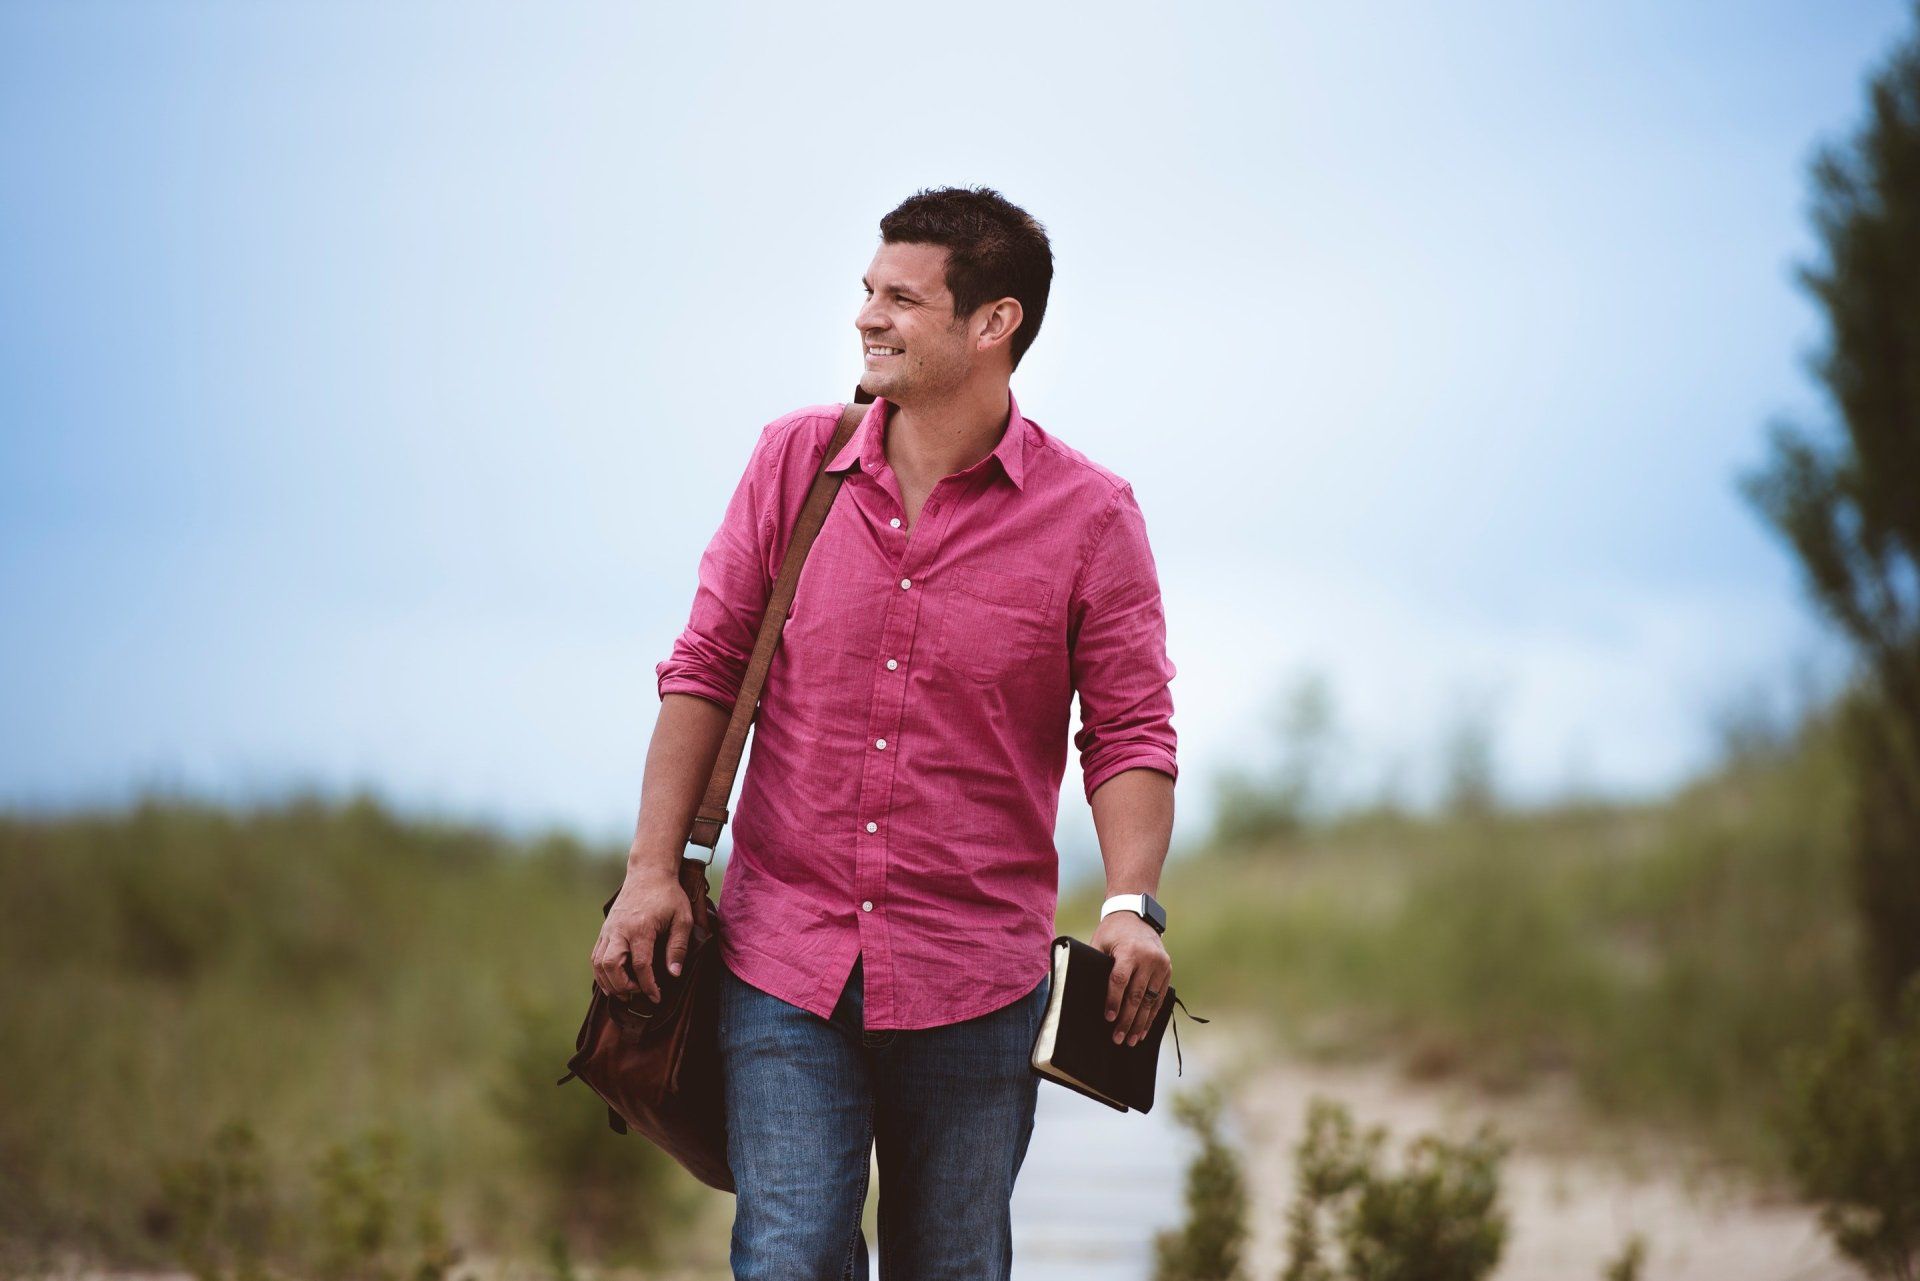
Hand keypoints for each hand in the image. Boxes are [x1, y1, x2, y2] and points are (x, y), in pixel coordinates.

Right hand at [591, 865, 692, 1003]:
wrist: (648, 872)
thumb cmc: (668, 895)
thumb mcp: (682, 918)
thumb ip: (678, 947)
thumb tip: (674, 974)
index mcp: (641, 928)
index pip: (640, 966)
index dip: (648, 986)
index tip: (657, 997)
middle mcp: (620, 930)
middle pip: (612, 966)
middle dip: (623, 987)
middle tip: (638, 994)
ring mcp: (609, 930)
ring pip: (599, 963)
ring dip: (609, 982)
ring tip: (625, 993)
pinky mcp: (605, 930)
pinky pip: (596, 956)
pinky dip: (601, 972)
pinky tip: (613, 981)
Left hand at [1090, 908, 1170, 1047]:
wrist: (1136, 915)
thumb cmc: (1112, 932)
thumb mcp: (1098, 943)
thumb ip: (1093, 965)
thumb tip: (1073, 989)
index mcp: (1128, 950)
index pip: (1120, 980)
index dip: (1114, 1001)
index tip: (1109, 1019)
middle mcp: (1148, 958)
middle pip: (1136, 995)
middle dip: (1127, 1019)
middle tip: (1118, 1038)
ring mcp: (1160, 965)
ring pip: (1150, 1000)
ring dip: (1140, 1023)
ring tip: (1131, 1040)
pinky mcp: (1167, 970)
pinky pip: (1160, 998)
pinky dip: (1152, 1015)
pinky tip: (1144, 1029)